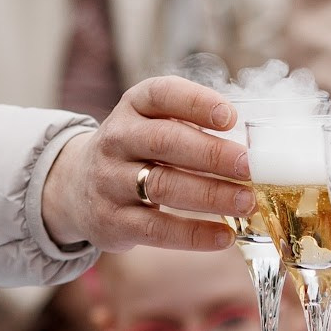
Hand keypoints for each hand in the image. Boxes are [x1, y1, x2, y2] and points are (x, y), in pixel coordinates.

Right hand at [39, 76, 253, 254]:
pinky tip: (225, 236)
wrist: (76, 186)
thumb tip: (254, 146)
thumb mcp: (152, 124)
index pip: (161, 94)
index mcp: (133, 107)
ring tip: (248, 202)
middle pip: (165, 142)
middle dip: (213, 154)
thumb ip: (192, 126)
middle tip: (250, 167)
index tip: (231, 116)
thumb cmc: (136, 152)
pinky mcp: (112, 221)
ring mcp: (110, 181)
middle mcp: (116, 139)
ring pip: (163, 186)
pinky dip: (194, 234)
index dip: (196, 103)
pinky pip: (156, 229)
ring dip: (211, 195)